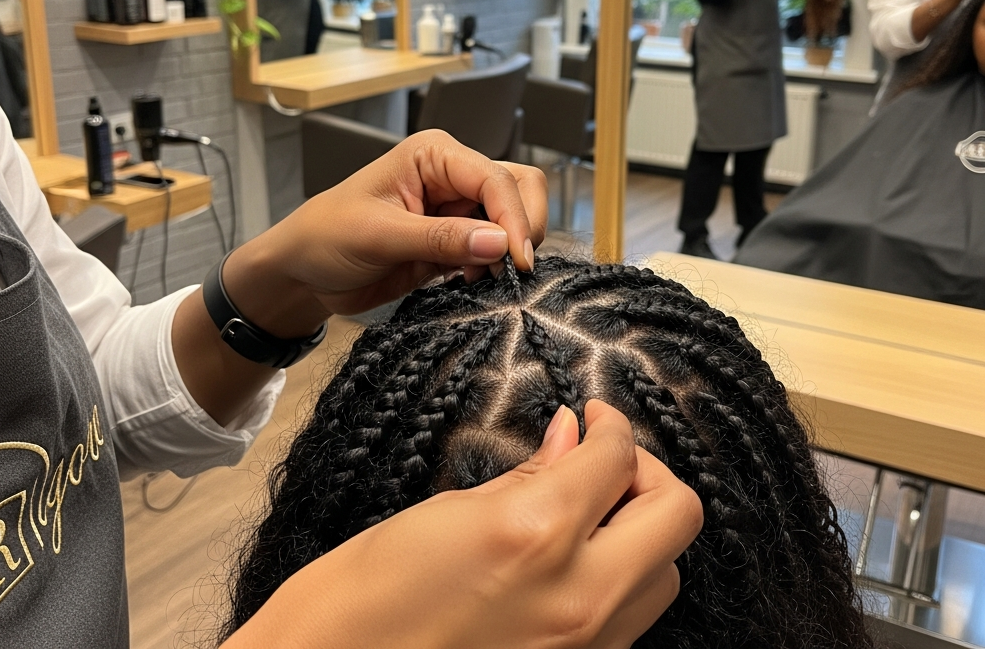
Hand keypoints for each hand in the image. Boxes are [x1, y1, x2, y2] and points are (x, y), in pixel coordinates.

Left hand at [224, 129, 547, 329]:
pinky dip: (497, 267)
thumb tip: (499, 243)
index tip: (517, 259)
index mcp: (434, 155)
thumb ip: (440, 239)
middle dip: (524, 225)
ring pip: (514, 218)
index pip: (495, 178)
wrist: (303, 273)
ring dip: (512, 249)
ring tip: (487, 278)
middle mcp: (452, 175)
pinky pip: (497, 249)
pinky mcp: (457, 241)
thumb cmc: (326, 236)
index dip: (513, 217)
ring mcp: (457, 209)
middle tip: (514, 267)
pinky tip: (472, 282)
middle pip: (519, 187)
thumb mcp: (379, 236)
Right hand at [225, 400, 703, 648]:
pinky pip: (631, 620)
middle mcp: (578, 595)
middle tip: (604, 458)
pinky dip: (622, 579)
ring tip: (592, 512)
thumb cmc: (365, 591)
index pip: (616, 458)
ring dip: (642, 531)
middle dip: (648, 472)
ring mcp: (585, 648)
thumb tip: (571, 437)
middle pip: (676, 515)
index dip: (610, 425)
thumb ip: (528, 475)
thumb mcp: (446, 510)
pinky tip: (575, 561)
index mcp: (536, 531)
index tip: (594, 417)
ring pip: (666, 573)